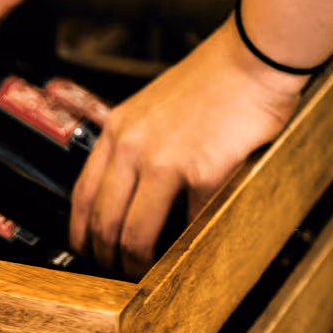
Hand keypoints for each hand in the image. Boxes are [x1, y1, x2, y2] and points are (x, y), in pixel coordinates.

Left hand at [70, 20, 309, 277]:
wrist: (252, 58)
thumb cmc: (212, 81)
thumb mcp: (151, 108)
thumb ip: (135, 145)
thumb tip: (129, 193)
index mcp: (117, 131)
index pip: (82, 194)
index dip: (81, 232)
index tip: (85, 251)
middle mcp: (131, 147)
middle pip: (104, 221)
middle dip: (107, 257)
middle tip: (115, 275)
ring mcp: (164, 161)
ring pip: (136, 232)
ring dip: (138, 262)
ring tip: (146, 275)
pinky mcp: (202, 172)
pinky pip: (188, 222)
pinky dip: (187, 243)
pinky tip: (189, 252)